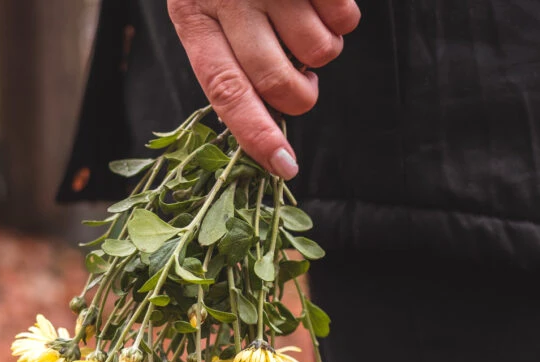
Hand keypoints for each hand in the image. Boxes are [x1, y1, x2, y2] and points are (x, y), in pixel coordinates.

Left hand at [168, 0, 359, 178]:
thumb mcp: (205, 10)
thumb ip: (226, 59)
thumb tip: (264, 122)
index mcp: (194, 18)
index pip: (225, 91)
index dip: (255, 133)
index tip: (283, 167)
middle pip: (278, 80)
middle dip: (300, 96)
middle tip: (300, 81)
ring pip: (320, 52)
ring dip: (322, 50)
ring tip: (303, 22)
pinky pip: (345, 18)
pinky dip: (341, 17)